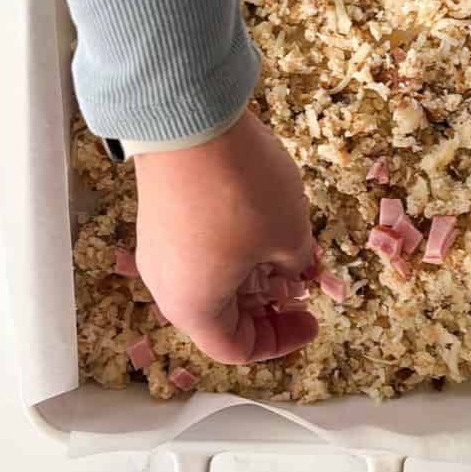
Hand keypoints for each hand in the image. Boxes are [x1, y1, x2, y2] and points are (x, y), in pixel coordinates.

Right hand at [132, 110, 319, 363]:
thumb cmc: (243, 194)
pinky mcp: (162, 214)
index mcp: (195, 308)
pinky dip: (236, 249)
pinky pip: (202, 249)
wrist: (188, 122)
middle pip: (222, 316)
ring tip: (292, 254)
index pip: (236, 349)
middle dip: (268, 307)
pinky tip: (268, 224)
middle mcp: (168, 285)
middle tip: (304, 290)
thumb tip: (292, 267)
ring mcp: (159, 247)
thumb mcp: (289, 235)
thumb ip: (296, 263)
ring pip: (212, 279)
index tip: (311, 320)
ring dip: (254, 275)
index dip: (279, 342)